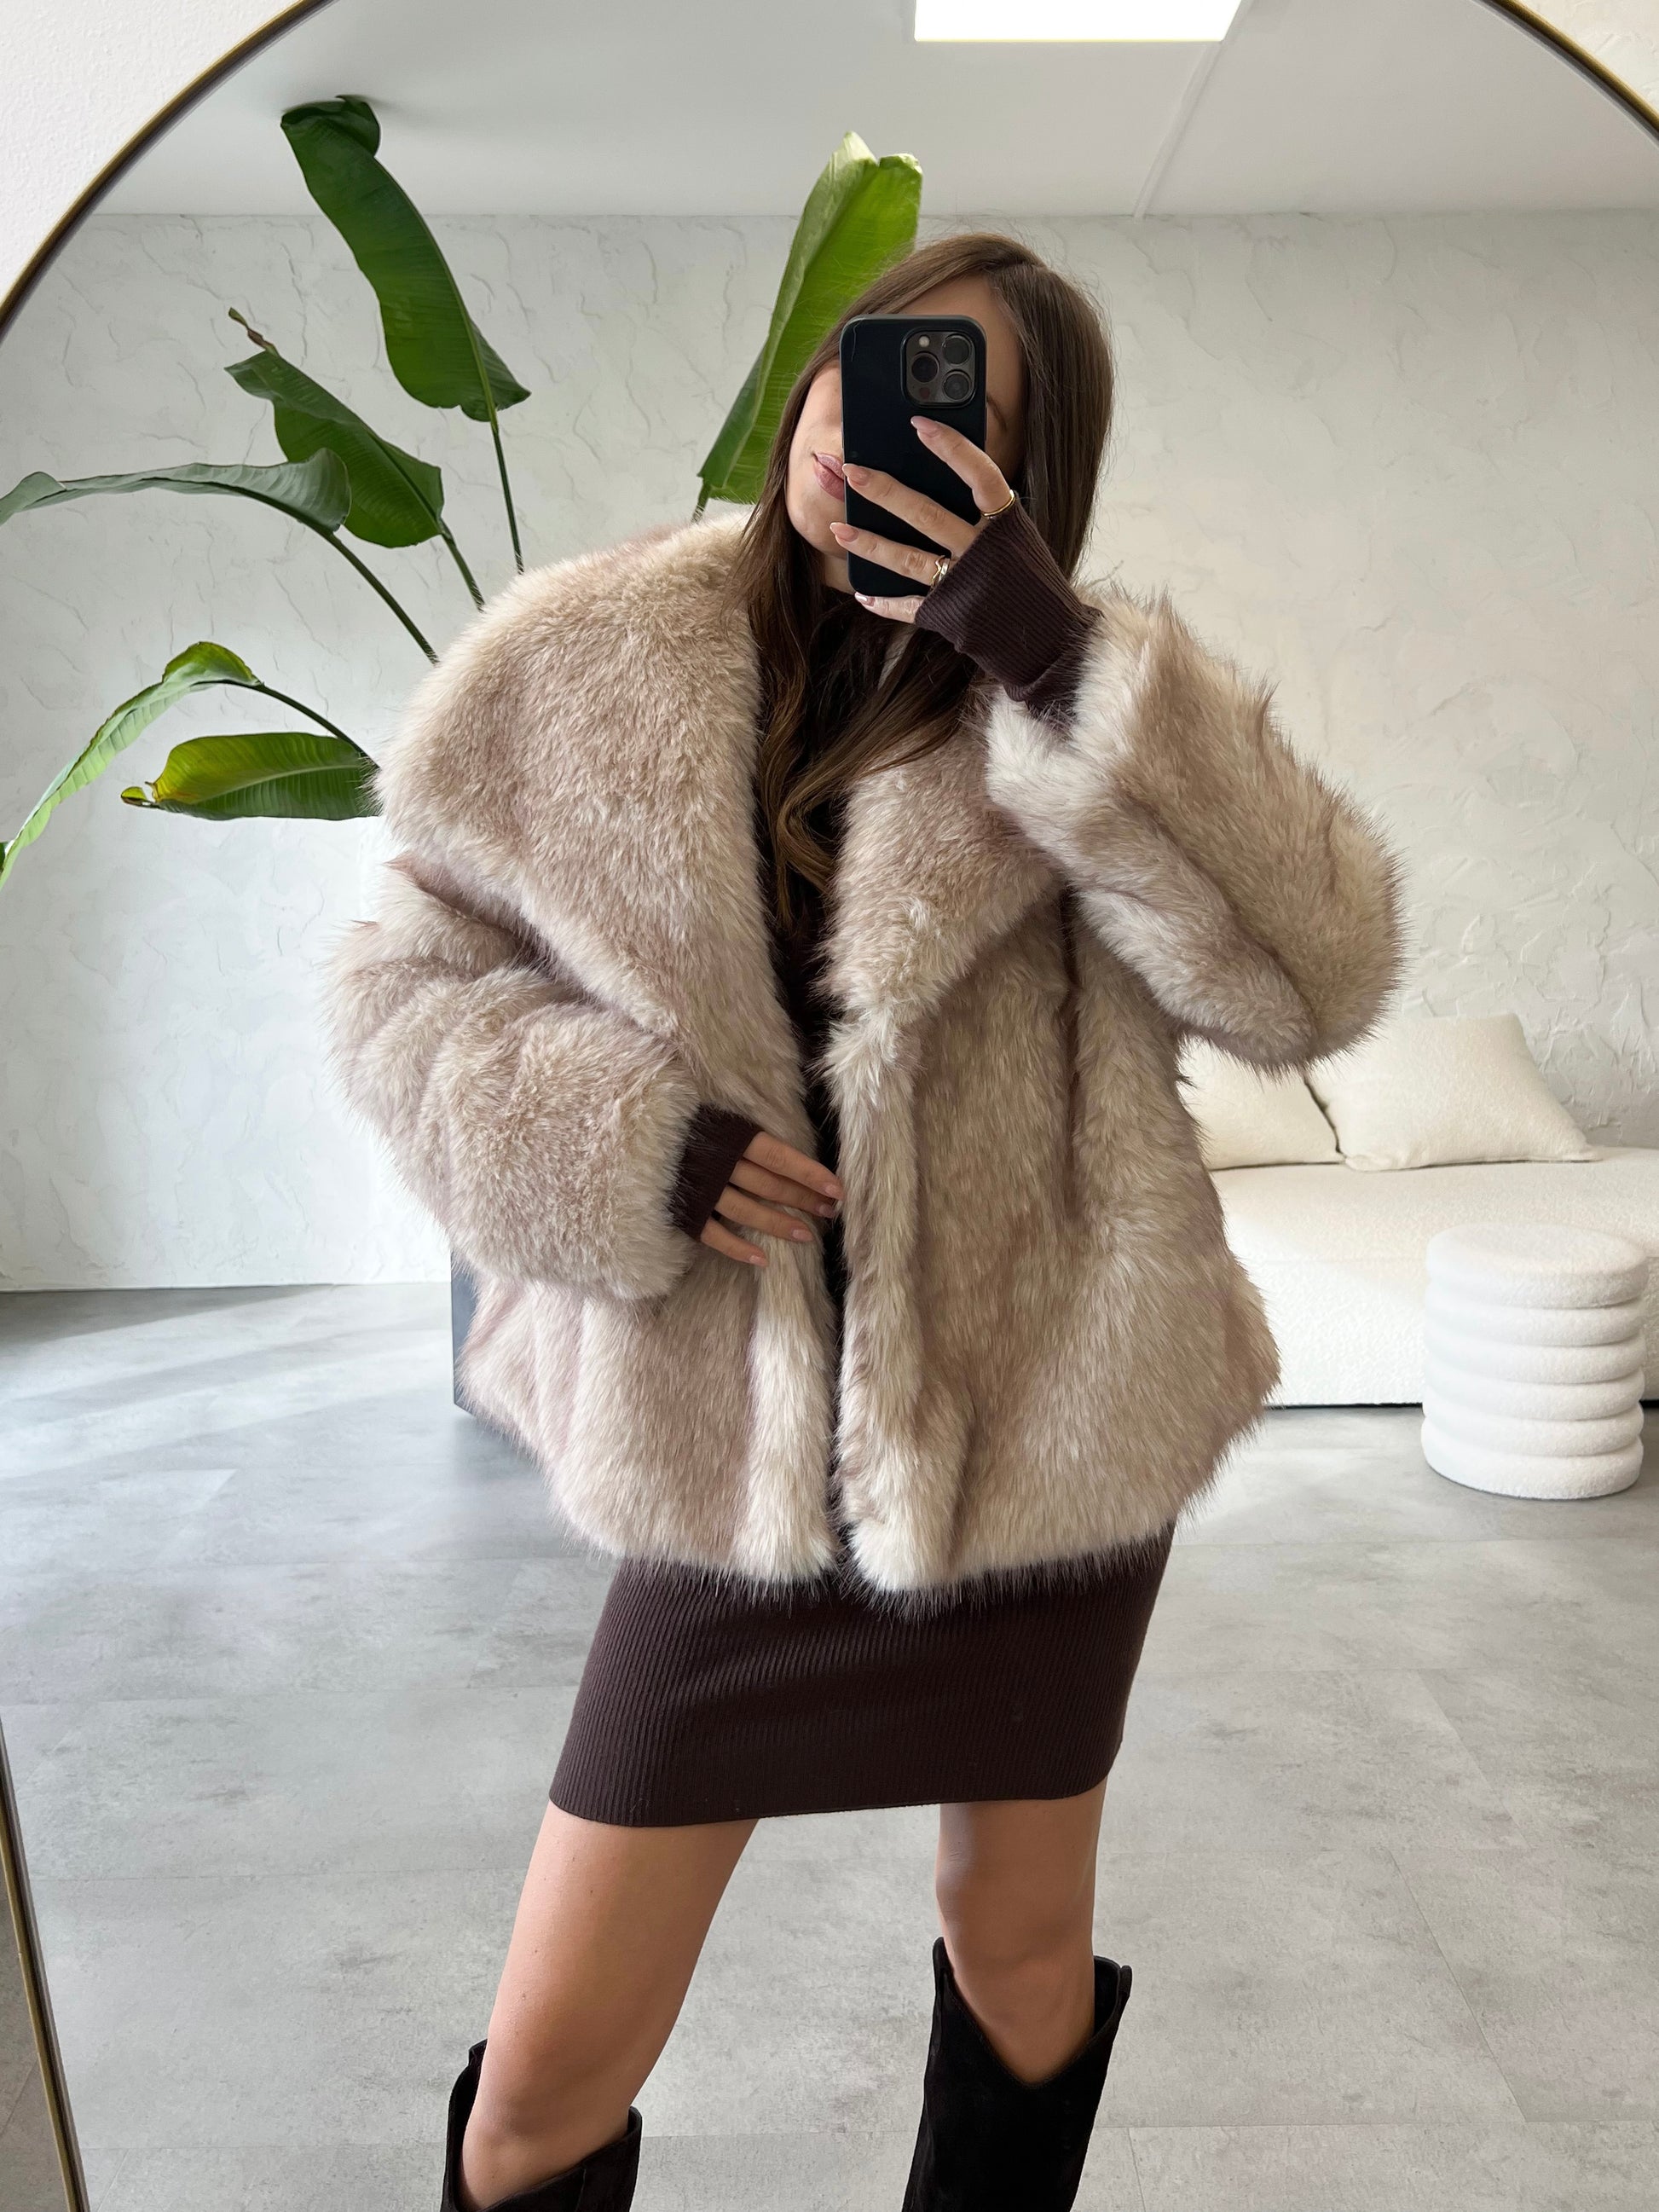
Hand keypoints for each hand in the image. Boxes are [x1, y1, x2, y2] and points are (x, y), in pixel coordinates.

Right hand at [700, 1129, 842, 1269]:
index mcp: (732, 1138)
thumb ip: (751, 1137)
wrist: (634, 1137)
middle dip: (802, 1198)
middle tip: (829, 1211)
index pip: (779, 1157)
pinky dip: (737, 1249)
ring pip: (745, 1211)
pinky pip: (713, 1234)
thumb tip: (791, 1154)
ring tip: (806, 1235)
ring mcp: (702, 1192)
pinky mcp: (687, 1213)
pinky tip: (761, 1259)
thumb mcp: (723, 1122)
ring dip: (778, 1225)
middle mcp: (719, 1165)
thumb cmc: (693, 1129)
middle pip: (768, 1185)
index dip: (809, 1174)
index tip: (837, 1189)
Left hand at [828, 415, 1014, 624]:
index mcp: (1008, 525)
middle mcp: (984, 553)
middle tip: (851, 471)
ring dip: (871, 544)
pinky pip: (910, 608)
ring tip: (839, 528)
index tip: (919, 423)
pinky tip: (863, 594)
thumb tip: (939, 478)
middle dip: (886, 492)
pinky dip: (885, 603)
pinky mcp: (951, 615)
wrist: (1050, 638)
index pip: (981, 476)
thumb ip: (985, 512)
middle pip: (928, 515)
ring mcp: (964, 585)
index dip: (952, 449)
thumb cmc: (1030, 579)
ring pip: (909, 560)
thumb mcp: (1017, 537)